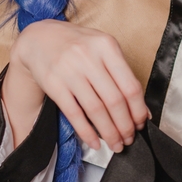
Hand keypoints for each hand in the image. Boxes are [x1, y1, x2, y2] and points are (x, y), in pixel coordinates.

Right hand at [5, 19, 148, 152]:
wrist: (39, 38)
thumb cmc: (77, 45)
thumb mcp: (102, 50)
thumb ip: (123, 75)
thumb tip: (143, 110)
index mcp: (107, 46)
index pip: (130, 86)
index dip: (138, 111)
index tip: (141, 124)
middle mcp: (89, 57)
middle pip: (115, 101)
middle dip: (125, 126)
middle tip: (129, 139)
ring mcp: (70, 71)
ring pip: (96, 110)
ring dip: (109, 132)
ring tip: (115, 144)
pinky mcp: (54, 84)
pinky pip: (74, 114)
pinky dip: (87, 132)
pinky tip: (95, 142)